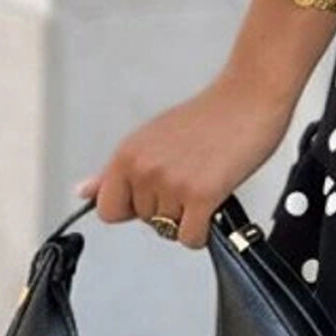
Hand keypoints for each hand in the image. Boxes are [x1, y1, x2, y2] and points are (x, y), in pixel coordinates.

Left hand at [71, 73, 296, 250]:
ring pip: (170, 230)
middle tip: (192, 175)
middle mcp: (144, 169)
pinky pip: (191, 238)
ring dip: (190, 215)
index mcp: (128, 154)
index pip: (107, 209)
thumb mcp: (153, 138)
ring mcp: (172, 183)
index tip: (153, 194)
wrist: (251, 97)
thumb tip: (84, 191)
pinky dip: (204, 230)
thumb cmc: (211, 114)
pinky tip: (214, 202)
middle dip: (168, 207)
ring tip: (206, 180)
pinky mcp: (201, 195)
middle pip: (145, 221)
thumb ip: (116, 171)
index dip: (131, 208)